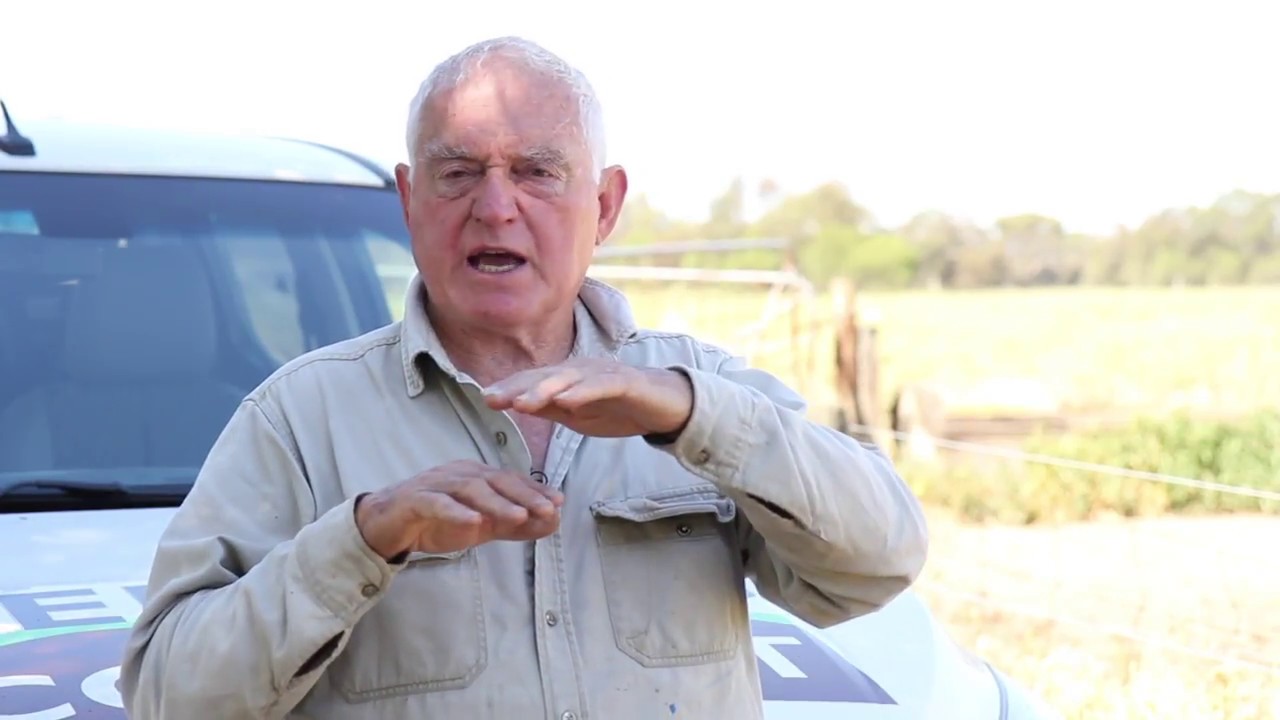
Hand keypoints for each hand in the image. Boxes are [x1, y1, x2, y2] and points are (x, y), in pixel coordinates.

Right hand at [355, 460, 563, 559]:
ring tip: (518, 517)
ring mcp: (435, 484)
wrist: (387, 526)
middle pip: (495, 480)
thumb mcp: (481, 526)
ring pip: (470, 489)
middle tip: (548, 509)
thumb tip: (553, 523)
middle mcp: (458, 474)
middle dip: (524, 494)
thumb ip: (514, 525)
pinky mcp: (415, 500)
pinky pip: (437, 503)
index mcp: (475, 476)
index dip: (535, 490)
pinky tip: (474, 523)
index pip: (510, 480)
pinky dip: (456, 512)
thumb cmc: (436, 521)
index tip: (559, 502)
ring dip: (496, 503)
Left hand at [481, 358, 693, 438]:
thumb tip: (518, 406)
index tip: (485, 399)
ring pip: (567, 379)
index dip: (510, 388)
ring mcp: (603, 373)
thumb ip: (552, 409)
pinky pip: (600, 386)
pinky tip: (566, 401)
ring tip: (520, 402)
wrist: (667, 405)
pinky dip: (582, 392)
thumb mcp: (579, 416)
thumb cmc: (621, 409)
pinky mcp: (624, 381)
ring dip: (542, 389)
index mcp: (569, 378)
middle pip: (544, 376)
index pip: (534, 382)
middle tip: (491, 398)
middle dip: (516, 386)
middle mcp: (582, 369)